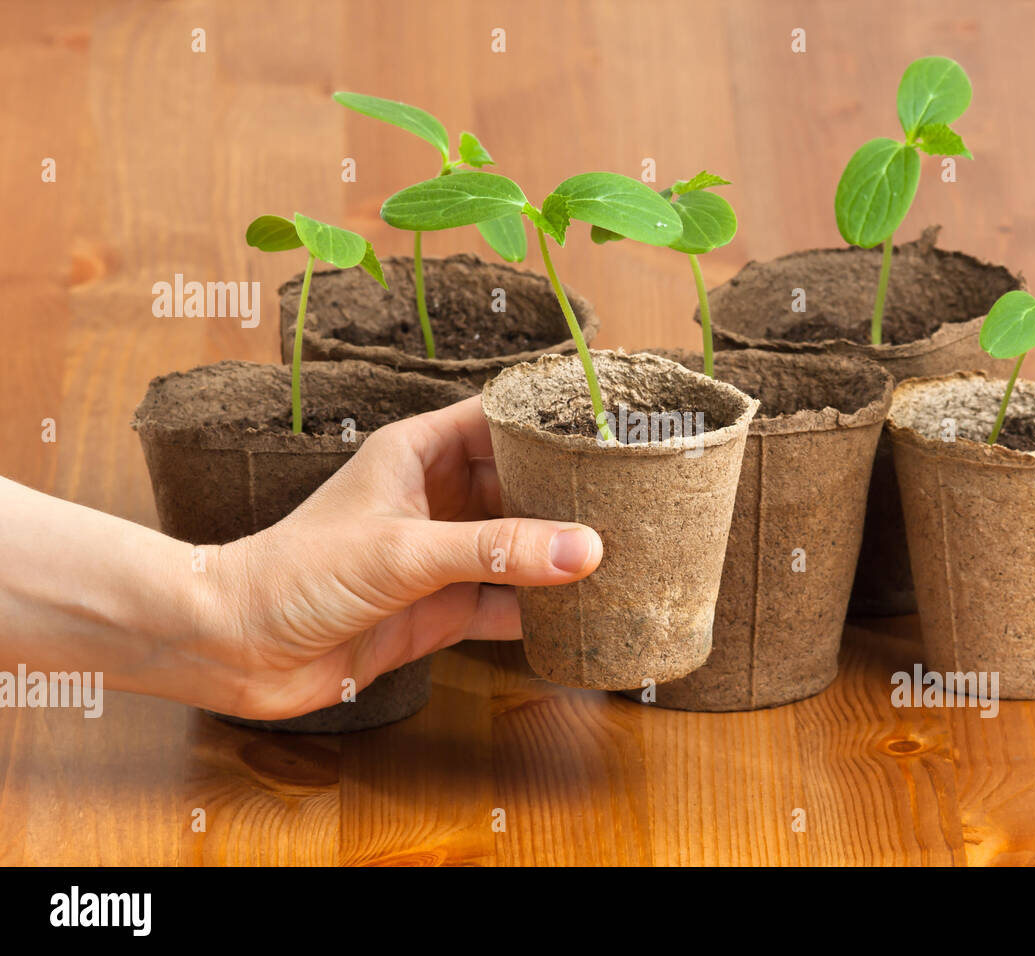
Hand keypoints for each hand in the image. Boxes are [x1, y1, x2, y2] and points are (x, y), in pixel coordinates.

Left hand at [204, 396, 601, 719]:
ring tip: (625, 550)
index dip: (550, 418)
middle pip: (520, 483)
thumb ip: (494, 550)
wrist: (236, 649)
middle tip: (634, 496)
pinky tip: (582, 610)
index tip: (610, 424)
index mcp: (419, 453)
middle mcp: (436, 498)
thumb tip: (583, 548)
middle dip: (570, 492)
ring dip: (560, 553)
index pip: (498, 417)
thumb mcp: (402, 550)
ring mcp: (440, 556)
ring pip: (519, 545)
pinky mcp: (441, 610)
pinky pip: (506, 603)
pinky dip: (541, 609)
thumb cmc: (297, 573)